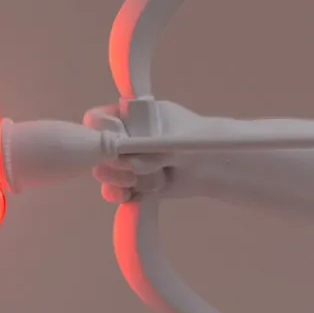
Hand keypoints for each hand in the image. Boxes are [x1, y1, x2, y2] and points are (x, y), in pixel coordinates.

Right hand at [83, 99, 210, 202]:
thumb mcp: (163, 136)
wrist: (217, 167)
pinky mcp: (140, 185)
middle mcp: (129, 139)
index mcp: (133, 116)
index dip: (96, 130)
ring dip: (114, 178)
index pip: (100, 120)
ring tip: (131, 181)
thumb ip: (137, 142)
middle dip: (108, 160)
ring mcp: (133, 163)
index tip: (101, 140)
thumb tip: (111, 150)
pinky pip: (121, 191)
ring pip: (108, 172)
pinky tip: (123, 196)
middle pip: (99, 149)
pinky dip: (119, 195)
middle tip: (125, 166)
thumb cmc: (194, 140)